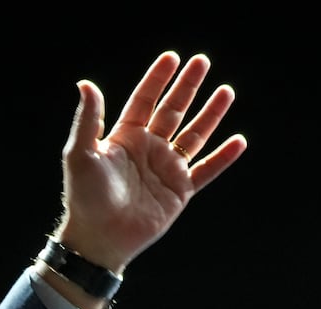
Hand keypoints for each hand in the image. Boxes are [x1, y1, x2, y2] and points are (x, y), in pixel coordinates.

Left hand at [55, 51, 247, 274]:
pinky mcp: (179, 192)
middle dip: (187, 87)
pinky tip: (239, 141)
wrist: (99, 239)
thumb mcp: (80, 155)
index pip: (144, 101)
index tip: (172, 57)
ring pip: (193, 136)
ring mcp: (165, 170)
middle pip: (172, 111)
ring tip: (226, 91)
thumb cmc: (85, 198)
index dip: (157, 79)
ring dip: (210, 114)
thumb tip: (86, 84)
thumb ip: (88, 120)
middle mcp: (147, 150)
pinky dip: (223, 157)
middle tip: (202, 62)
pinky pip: (206, 171)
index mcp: (124, 139)